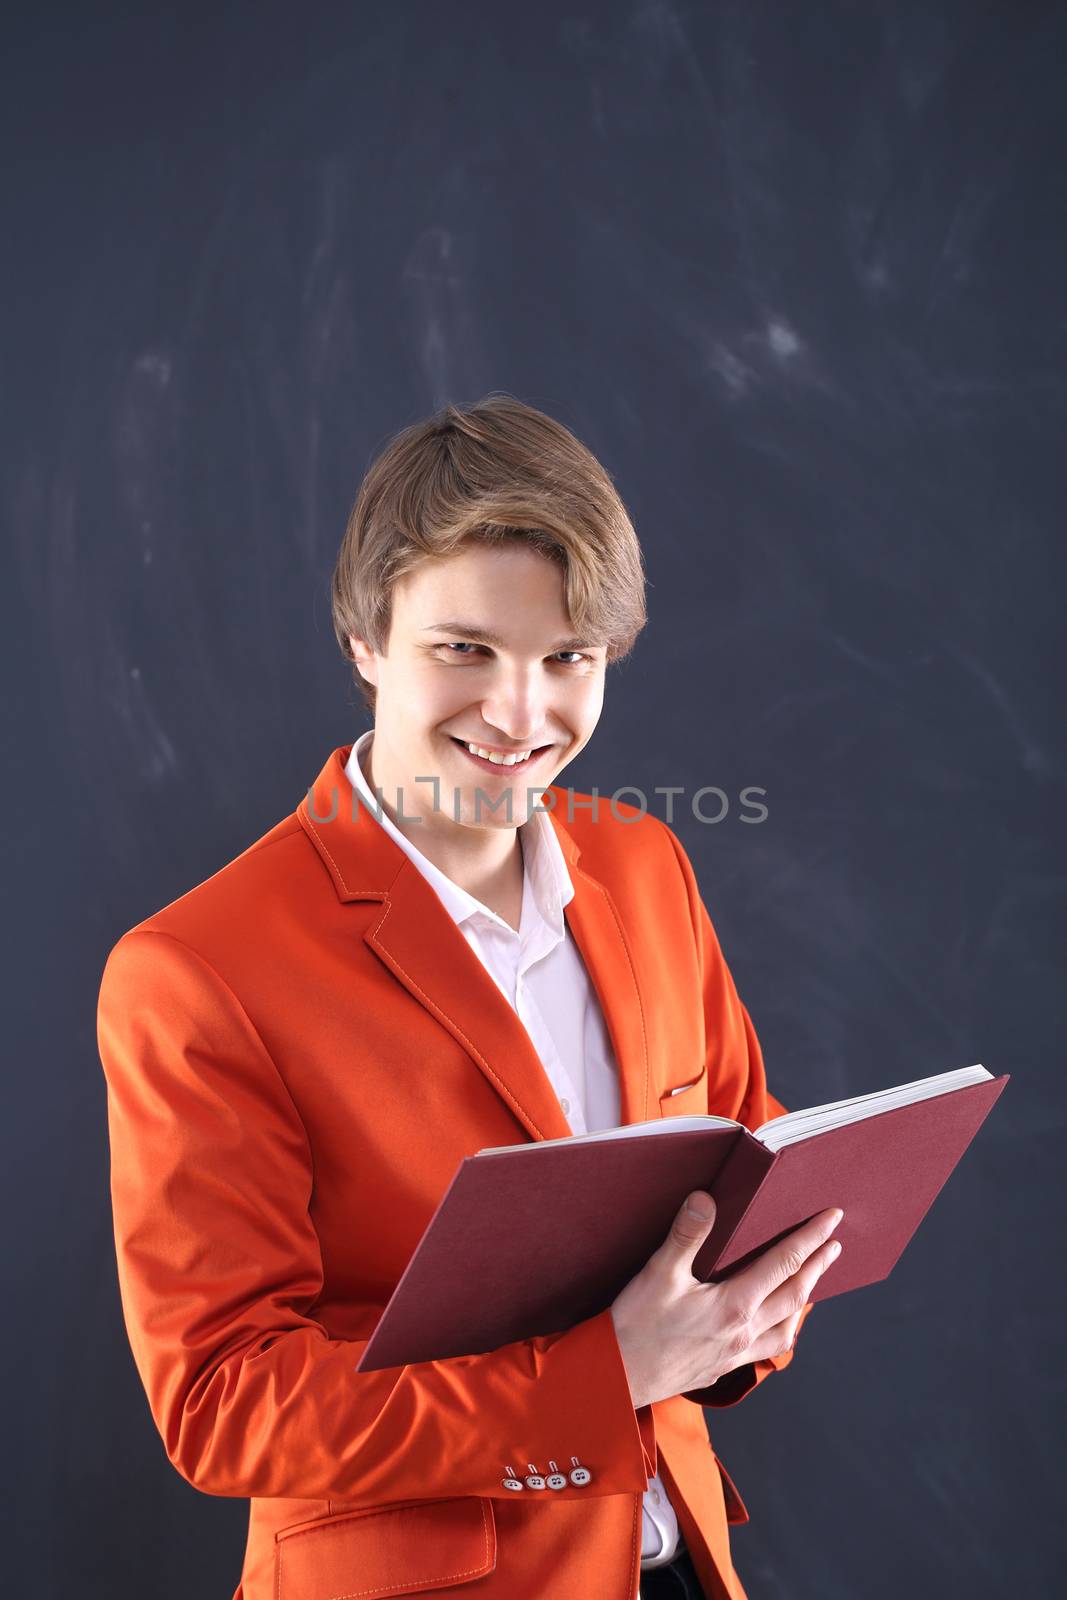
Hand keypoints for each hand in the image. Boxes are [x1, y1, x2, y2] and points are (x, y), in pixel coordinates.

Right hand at [609, 1192, 842, 1410]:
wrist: (617, 1379)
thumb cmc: (635, 1327)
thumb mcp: (658, 1274)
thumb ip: (686, 1234)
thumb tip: (706, 1198)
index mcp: (733, 1306)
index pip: (784, 1264)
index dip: (810, 1239)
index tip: (832, 1220)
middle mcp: (743, 1332)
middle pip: (794, 1294)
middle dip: (818, 1266)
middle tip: (836, 1245)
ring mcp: (735, 1354)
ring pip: (786, 1326)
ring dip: (804, 1300)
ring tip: (813, 1283)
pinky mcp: (722, 1367)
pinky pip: (767, 1347)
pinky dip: (781, 1329)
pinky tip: (774, 1325)